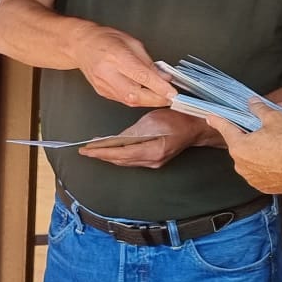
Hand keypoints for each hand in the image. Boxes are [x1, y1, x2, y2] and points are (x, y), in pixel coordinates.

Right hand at [73, 25, 174, 109]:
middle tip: (170, 98)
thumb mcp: (132, 43)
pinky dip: (137, 99)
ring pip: (130, 101)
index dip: (159, 86)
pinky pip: (123, 100)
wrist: (81, 45)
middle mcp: (107, 72)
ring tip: (160, 97)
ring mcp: (103, 84)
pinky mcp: (102, 92)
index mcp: (116, 56)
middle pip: (135, 94)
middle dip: (156, 99)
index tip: (172, 93)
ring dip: (148, 101)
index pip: (141, 75)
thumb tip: (163, 77)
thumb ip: (148, 62)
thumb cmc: (104, 39)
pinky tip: (145, 94)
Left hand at [78, 108, 217, 168]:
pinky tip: (111, 149)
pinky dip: (119, 154)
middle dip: (102, 155)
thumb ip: (134, 131)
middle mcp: (152, 161)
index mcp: (152, 151)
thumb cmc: (177, 119)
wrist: (195, 127)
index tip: (86, 150)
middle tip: (85, 151)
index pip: (120, 154)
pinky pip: (132, 159)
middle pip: (121, 160)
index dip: (101, 152)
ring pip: (125, 161)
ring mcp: (154, 162)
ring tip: (94, 149)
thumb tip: (116, 139)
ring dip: (109, 156)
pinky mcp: (154, 159)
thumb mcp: (153, 120)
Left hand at [204, 100, 281, 193]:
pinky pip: (261, 173)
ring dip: (258, 153)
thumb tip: (253, 102)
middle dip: (248, 137)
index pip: (225, 129)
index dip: (218, 120)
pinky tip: (281, 160)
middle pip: (240, 146)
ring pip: (251, 160)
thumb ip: (259, 109)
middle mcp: (242, 165)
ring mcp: (253, 178)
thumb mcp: (275, 118)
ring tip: (277, 147)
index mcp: (239, 147)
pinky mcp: (265, 187)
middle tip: (265, 132)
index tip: (211, 117)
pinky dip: (267, 166)